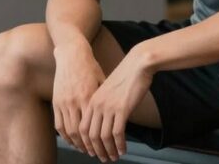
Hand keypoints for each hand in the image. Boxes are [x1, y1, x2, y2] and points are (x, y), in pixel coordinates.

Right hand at [51, 41, 105, 153]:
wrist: (71, 53)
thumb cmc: (90, 66)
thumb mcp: (102, 81)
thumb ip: (105, 99)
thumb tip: (115, 116)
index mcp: (89, 98)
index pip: (94, 127)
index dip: (101, 142)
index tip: (107, 150)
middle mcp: (75, 102)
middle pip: (81, 134)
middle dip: (90, 147)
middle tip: (97, 155)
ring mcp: (63, 102)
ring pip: (70, 131)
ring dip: (78, 144)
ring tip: (85, 150)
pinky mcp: (56, 101)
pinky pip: (59, 124)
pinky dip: (65, 135)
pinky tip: (72, 141)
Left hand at [81, 47, 154, 161]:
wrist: (137, 64)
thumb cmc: (124, 76)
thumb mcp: (107, 89)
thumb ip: (102, 103)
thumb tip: (104, 119)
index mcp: (90, 100)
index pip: (82, 127)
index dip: (86, 143)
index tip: (92, 151)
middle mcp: (96, 105)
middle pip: (90, 135)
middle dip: (96, 150)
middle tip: (103, 158)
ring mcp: (108, 107)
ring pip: (103, 137)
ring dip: (108, 150)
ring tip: (113, 157)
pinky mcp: (122, 109)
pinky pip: (117, 134)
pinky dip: (119, 145)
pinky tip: (123, 149)